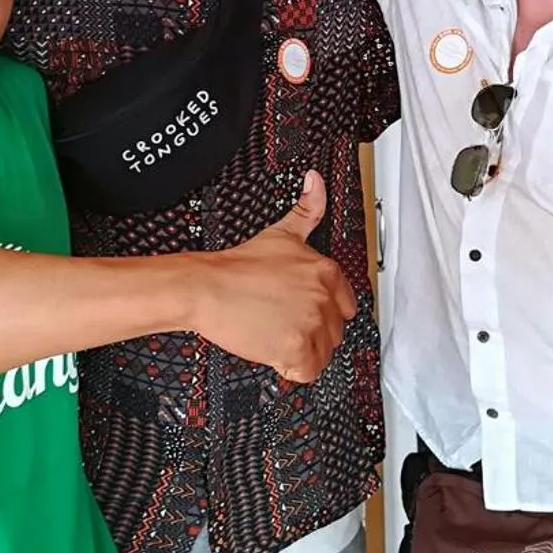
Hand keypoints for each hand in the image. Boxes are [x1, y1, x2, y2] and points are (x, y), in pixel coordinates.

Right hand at [190, 172, 357, 382]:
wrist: (205, 287)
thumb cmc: (237, 267)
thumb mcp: (281, 233)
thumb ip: (308, 208)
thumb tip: (316, 180)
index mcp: (326, 270)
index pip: (347, 305)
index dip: (322, 311)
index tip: (302, 310)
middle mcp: (324, 296)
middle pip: (335, 331)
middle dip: (311, 332)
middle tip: (281, 321)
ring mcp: (311, 323)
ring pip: (323, 352)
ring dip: (301, 351)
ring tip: (275, 334)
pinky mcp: (296, 348)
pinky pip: (308, 371)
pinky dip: (292, 368)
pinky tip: (274, 350)